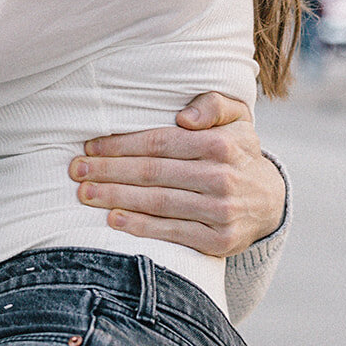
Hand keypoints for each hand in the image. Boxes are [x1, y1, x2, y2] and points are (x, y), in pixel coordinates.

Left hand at [68, 92, 285, 256]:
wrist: (269, 201)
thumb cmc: (239, 152)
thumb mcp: (237, 118)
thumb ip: (213, 105)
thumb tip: (185, 116)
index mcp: (221, 144)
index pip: (160, 143)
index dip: (121, 144)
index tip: (90, 146)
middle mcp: (222, 177)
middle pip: (153, 173)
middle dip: (109, 171)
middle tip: (77, 171)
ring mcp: (221, 211)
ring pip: (158, 202)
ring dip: (116, 198)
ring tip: (85, 194)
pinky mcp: (218, 241)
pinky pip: (172, 233)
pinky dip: (140, 227)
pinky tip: (114, 220)